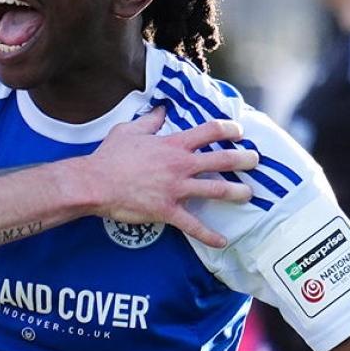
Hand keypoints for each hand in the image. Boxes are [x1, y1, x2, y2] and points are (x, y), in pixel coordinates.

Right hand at [86, 107, 258, 247]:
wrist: (95, 183)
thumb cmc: (109, 156)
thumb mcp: (128, 131)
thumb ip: (149, 121)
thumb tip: (161, 109)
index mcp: (173, 144)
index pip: (209, 131)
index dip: (228, 128)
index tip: (239, 131)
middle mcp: (180, 165)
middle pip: (222, 160)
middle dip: (244, 160)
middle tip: (255, 160)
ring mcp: (176, 189)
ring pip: (217, 190)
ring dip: (237, 193)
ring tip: (248, 194)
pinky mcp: (168, 210)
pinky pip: (194, 225)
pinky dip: (210, 235)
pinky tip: (223, 241)